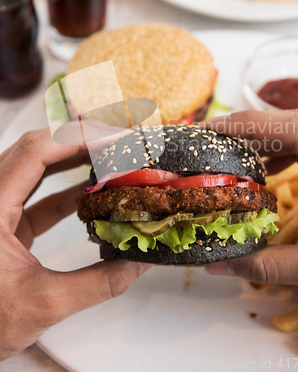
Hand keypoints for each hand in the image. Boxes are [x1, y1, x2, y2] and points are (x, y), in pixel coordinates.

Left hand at [0, 129, 150, 360]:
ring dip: (72, 158)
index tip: (113, 138)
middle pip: (35, 149)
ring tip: (108, 156)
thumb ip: (97, 283)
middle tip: (117, 141)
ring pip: (36, 166)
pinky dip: (66, 188)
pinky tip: (92, 189)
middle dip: (78, 140)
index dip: (76, 138)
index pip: (34, 152)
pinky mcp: (5, 222)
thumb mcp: (43, 304)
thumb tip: (139, 262)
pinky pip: (38, 193)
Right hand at [204, 109, 297, 289]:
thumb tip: (219, 266)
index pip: (295, 127)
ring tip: (241, 160)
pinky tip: (275, 171)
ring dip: (271, 140)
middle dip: (253, 130)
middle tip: (217, 144)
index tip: (213, 129)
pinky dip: (291, 151)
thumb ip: (273, 266)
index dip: (250, 124)